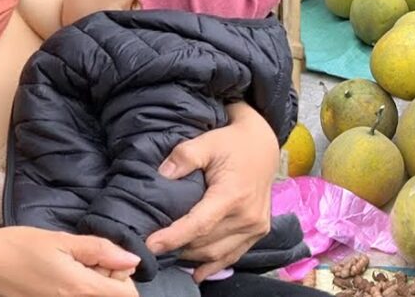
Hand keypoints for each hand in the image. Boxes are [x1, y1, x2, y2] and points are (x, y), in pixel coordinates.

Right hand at [0, 225, 139, 296]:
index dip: (123, 276)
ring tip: (69, 270)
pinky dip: (70, 292)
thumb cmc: (18, 247)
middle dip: (106, 282)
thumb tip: (132, 260)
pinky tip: (54, 280)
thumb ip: (100, 251)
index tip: (107, 260)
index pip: (126, 295)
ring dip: (88, 287)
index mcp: (79, 289)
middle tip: (86, 262)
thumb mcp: (62, 241)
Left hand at [147, 103, 278, 281]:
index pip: (199, 224)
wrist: (263, 144)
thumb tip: (162, 175)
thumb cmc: (233, 142)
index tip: (150, 245)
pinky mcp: (259, 230)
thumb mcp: (207, 142)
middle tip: (153, 246)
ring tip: (171, 254)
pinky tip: (197, 272)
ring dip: (192, 257)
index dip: (173, 237)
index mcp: (233, 195)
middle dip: (178, 247)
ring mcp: (256, 226)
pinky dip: (214, 265)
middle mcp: (248, 215)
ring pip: (217, 253)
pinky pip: (234, 254)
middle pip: (205, 242)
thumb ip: (184, 156)